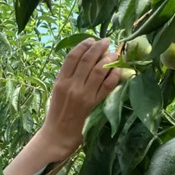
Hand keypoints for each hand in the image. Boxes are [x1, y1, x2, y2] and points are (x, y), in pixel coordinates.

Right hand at [41, 38, 119, 156]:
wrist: (57, 134)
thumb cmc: (57, 112)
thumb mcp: (57, 91)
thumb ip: (68, 77)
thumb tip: (84, 60)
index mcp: (60, 81)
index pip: (72, 57)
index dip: (83, 45)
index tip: (91, 39)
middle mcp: (71, 86)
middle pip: (87, 60)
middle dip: (98, 47)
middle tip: (106, 41)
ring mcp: (83, 95)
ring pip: (98, 71)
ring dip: (108, 59)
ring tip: (114, 53)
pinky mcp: (93, 104)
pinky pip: (107, 86)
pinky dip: (114, 76)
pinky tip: (118, 70)